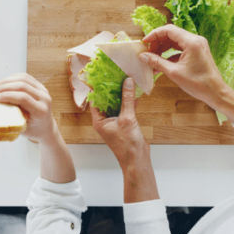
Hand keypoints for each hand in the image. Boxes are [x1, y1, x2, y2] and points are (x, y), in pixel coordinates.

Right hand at [0, 73, 56, 144]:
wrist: (45, 127)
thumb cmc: (32, 130)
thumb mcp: (21, 127)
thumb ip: (12, 115)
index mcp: (41, 110)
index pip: (23, 98)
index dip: (7, 96)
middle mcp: (44, 98)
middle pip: (23, 85)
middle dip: (4, 87)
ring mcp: (43, 90)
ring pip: (23, 78)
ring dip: (6, 81)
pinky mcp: (40, 86)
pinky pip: (25, 77)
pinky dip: (12, 78)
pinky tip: (2, 83)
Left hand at [91, 78, 158, 202]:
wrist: (137, 159)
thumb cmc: (127, 145)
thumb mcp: (127, 119)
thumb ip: (127, 100)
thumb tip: (127, 82)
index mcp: (99, 120)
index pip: (95, 100)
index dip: (98, 87)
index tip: (102, 75)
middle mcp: (105, 120)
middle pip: (106, 100)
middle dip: (111, 88)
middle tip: (115, 73)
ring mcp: (115, 121)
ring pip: (117, 103)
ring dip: (121, 93)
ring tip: (125, 78)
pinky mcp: (124, 123)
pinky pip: (125, 108)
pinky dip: (129, 100)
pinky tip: (135, 90)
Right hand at [139, 25, 227, 105]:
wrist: (215, 92)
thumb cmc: (198, 84)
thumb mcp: (174, 73)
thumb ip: (157, 62)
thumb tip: (143, 56)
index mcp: (191, 42)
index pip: (168, 30)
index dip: (154, 34)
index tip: (144, 42)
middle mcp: (195, 40)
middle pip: (171, 34)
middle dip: (158, 42)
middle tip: (147, 53)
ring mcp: (197, 45)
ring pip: (175, 41)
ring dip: (163, 49)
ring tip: (152, 60)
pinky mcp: (197, 52)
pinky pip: (180, 48)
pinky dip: (170, 54)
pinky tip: (162, 64)